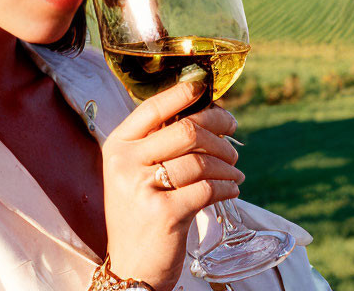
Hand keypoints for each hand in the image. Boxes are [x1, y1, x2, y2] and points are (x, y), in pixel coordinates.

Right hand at [101, 82, 242, 290]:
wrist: (132, 267)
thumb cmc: (140, 213)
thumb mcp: (136, 173)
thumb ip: (158, 144)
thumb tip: (204, 112)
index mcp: (118, 146)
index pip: (152, 108)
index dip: (181, 93)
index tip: (204, 87)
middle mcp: (125, 163)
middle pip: (185, 130)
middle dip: (218, 130)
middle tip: (233, 138)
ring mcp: (142, 188)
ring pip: (201, 161)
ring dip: (227, 165)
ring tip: (235, 172)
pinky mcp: (164, 213)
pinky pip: (207, 189)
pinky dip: (227, 187)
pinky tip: (232, 189)